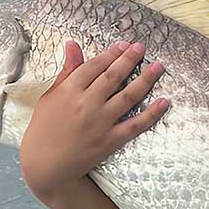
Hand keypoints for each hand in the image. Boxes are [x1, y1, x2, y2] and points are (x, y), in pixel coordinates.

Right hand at [20, 39, 168, 196]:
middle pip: (114, 77)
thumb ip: (66, 70)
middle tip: (142, 47)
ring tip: (158, 66)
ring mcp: (100, 122)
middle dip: (130, 59)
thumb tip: (72, 44)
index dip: (112, 53)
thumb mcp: (50, 96)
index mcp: (70, 90)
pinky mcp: (110, 140)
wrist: (46, 164)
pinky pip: (135, 125)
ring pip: (128, 97)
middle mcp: (87, 104)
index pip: (95, 66)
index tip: (124, 45)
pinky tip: (164, 101)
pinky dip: (151, 113)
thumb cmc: (44, 129)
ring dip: (146, 80)